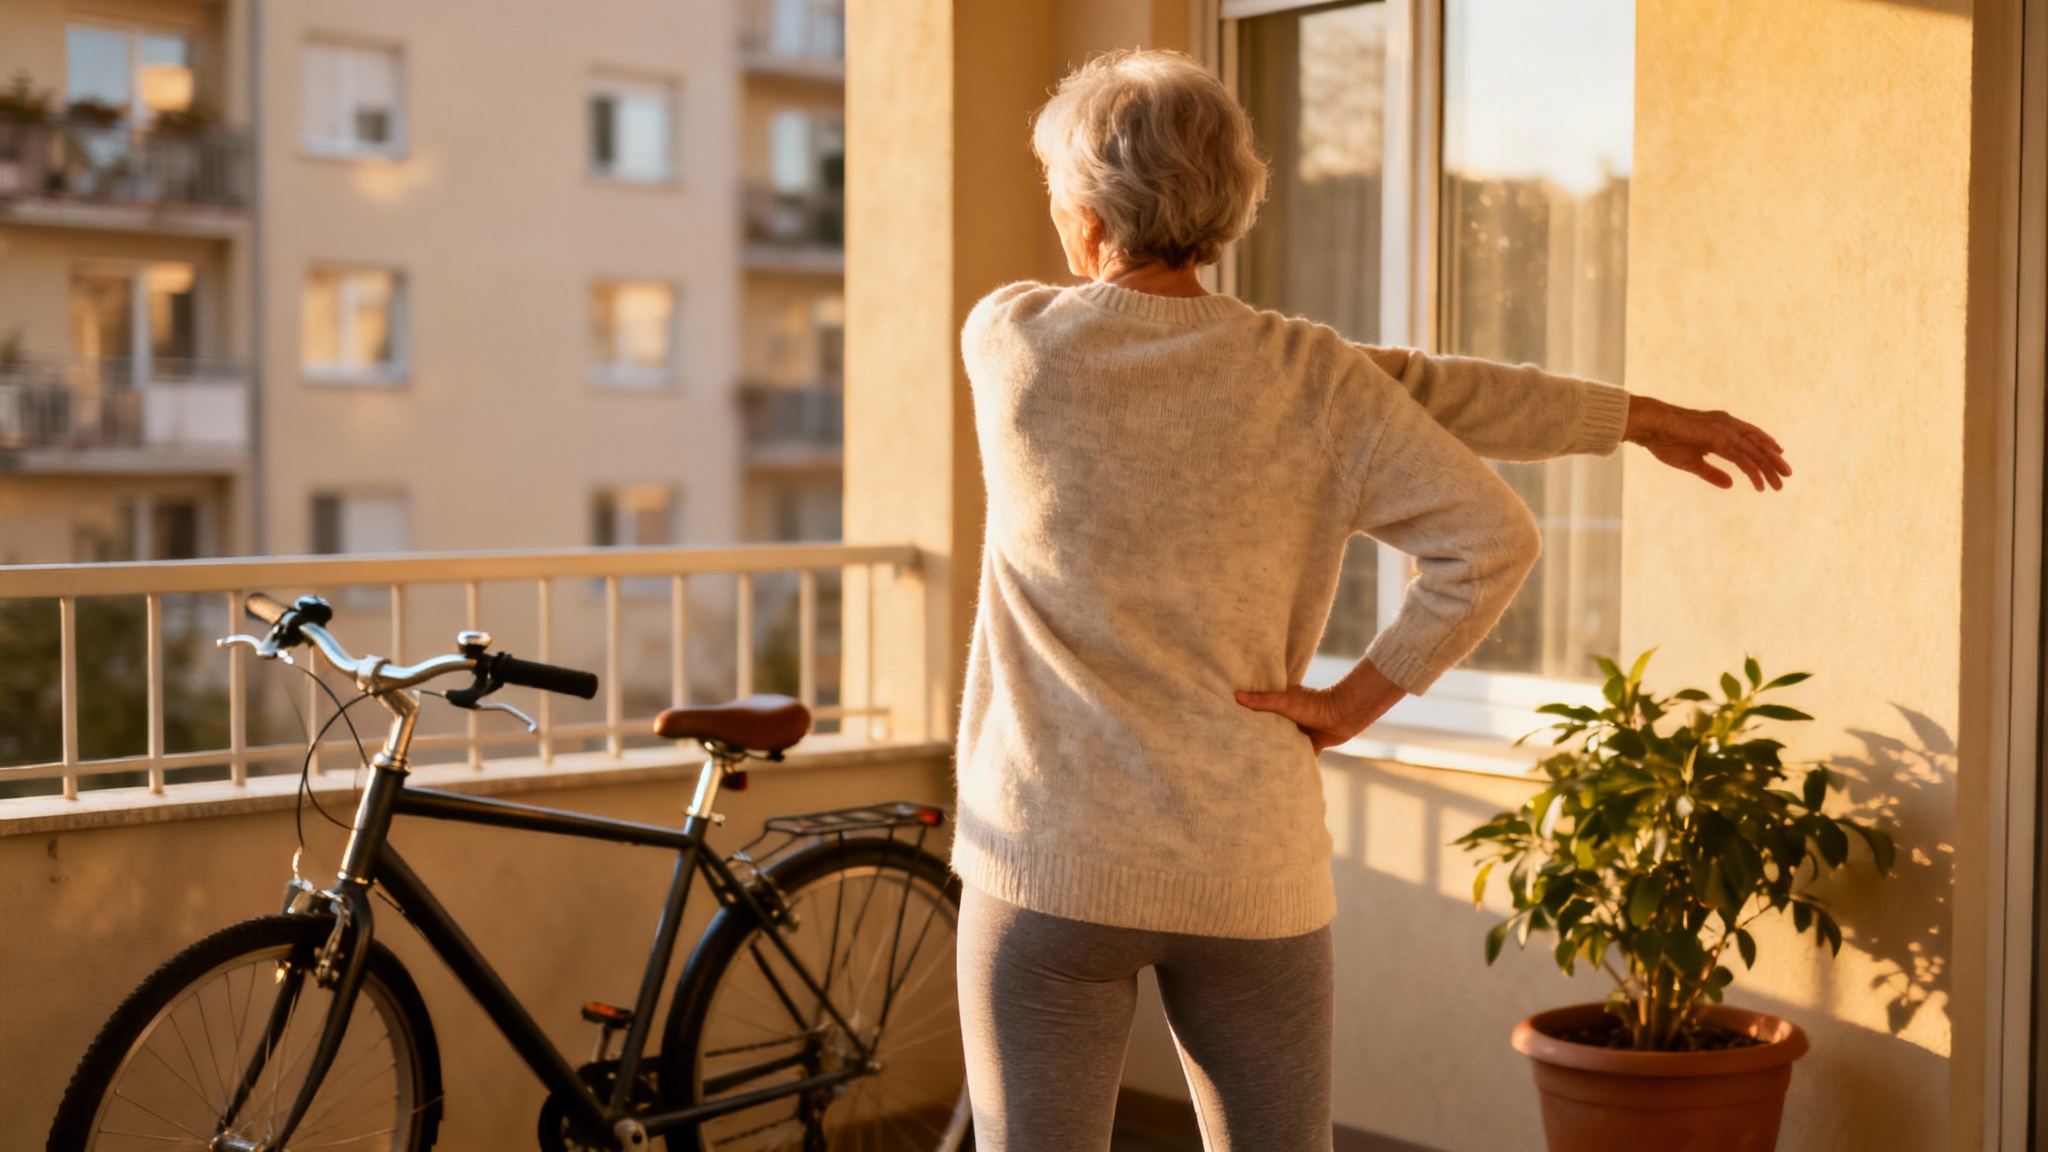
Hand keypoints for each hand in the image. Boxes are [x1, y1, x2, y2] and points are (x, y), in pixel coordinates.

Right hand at [1236, 658, 1406, 752]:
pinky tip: (1276, 774)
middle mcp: (1287, 719)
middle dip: (1256, 737)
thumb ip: (1262, 701)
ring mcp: (1297, 733)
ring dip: (1272, 752)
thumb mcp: (1284, 701)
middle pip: (1268, 729)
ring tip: (1251, 763)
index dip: (1244, 715)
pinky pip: (1296, 758)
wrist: (1342, 717)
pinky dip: (1289, 764)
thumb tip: (1236, 696)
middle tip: (1235, 748)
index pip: (1258, 710)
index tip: (1228, 723)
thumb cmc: (1313, 704)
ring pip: (1280, 745)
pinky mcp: (1308, 746)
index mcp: (1279, 704)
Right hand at [1625, 396, 1790, 490]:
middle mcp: (1727, 426)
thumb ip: (1712, 473)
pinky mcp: (1721, 439)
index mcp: (1721, 428)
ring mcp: (1725, 431)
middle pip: (1757, 444)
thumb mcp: (1692, 463)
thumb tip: (1731, 484)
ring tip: (1780, 483)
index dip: (1764, 448)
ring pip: (1755, 452)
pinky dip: (1754, 472)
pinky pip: (1743, 458)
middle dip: (1773, 460)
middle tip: (1786, 475)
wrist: (1651, 426)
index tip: (1776, 459)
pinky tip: (1761, 484)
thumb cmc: (1665, 440)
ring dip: (1769, 468)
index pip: (1749, 439)